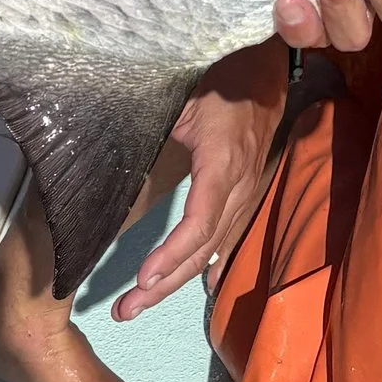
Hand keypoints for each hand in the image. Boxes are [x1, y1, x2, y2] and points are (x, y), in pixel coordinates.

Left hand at [110, 41, 290, 321]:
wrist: (268, 69)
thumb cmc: (224, 77)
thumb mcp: (185, 95)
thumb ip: (156, 124)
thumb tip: (113, 146)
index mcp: (221, 164)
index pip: (199, 222)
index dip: (171, 254)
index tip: (141, 278)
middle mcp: (238, 186)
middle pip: (203, 248)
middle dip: (163, 284)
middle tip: (124, 311)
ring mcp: (245, 191)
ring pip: (213, 248)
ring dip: (176, 280)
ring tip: (139, 304)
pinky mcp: (245, 191)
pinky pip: (227, 236)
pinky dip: (208, 264)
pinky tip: (195, 285)